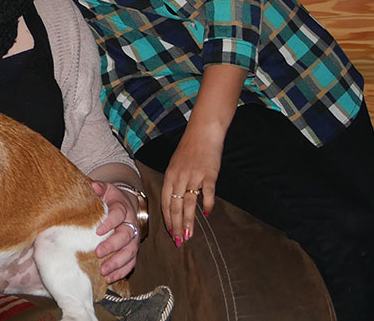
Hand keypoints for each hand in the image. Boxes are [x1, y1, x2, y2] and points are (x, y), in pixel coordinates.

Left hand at [91, 181, 140, 280]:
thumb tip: (93, 186)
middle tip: (98, 253)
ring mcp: (133, 239)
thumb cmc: (111, 199)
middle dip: (112, 246)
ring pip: (130, 253)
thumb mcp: (106, 190)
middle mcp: (131, 224)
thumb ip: (99, 187)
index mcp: (123, 208)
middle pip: (125, 236)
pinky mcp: (133, 250)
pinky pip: (131, 263)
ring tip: (103, 271)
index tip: (98, 231)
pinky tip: (110, 278)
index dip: (109, 223)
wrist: (126, 205)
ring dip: (117, 263)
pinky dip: (122, 272)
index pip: (118, 215)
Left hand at [162, 123, 222, 246]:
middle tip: (179, 241)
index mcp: (169, 176)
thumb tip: (176, 202)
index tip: (170, 232)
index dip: (167, 219)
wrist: (203, 133)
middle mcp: (179, 177)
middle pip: (175, 206)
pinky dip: (207, 205)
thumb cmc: (189, 150)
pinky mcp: (209, 175)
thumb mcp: (176, 165)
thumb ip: (175, 182)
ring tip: (189, 236)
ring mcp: (194, 176)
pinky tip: (207, 215)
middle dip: (176, 226)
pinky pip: (207, 194)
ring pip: (189, 204)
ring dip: (189, 222)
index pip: (164, 202)